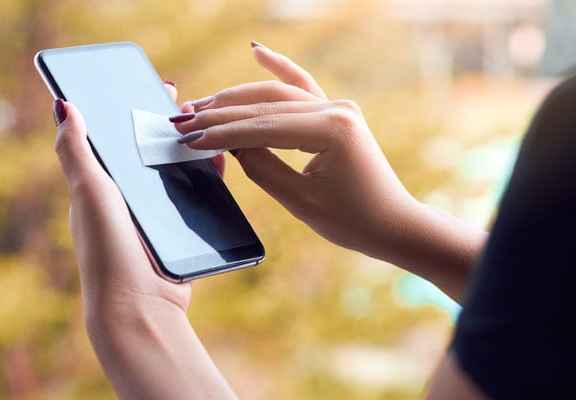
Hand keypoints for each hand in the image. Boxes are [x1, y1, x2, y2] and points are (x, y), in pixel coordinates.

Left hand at [53, 84, 234, 398]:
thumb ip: (76, 150)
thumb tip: (62, 104)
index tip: (155, 86)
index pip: (113, 137)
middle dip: (167, 127)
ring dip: (188, 151)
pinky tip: (219, 165)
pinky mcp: (174, 234)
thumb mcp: (89, 192)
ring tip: (210, 128)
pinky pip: (191, 199)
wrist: (139, 307)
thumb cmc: (108, 247)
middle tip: (192, 104)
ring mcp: (149, 218)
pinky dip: (204, 179)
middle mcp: (121, 201)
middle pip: (145, 154)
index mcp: (96, 186)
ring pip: (171, 175)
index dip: (130, 109)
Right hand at [174, 45, 416, 259]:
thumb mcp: (300, 201)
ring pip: (277, 94)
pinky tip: (257, 51)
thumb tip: (229, 143)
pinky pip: (302, 87)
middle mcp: (337, 110)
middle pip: (266, 104)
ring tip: (202, 104)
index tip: (188, 138)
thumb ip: (261, 168)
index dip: (222, 133)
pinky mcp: (336, 113)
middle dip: (221, 113)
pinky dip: (280, 69)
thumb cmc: (352, 221)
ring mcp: (338, 108)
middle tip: (183, 119)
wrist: (392, 224)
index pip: (262, 127)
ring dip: (238, 97)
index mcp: (332, 130)